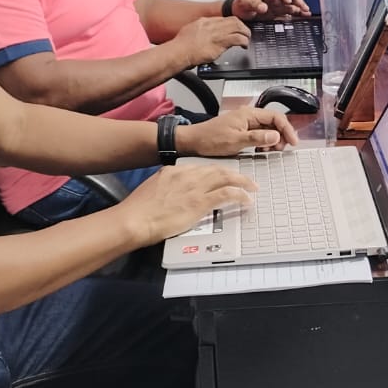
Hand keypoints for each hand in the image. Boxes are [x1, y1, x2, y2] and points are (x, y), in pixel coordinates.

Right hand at [118, 164, 256, 244]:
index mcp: (174, 171)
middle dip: (234, 174)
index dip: (217, 172)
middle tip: (247, 180)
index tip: (224, 177)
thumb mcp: (154, 190)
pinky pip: (227, 194)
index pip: (202, 168)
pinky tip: (247, 200)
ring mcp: (195, 187)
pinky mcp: (200, 202)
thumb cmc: (139, 210)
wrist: (135, 219)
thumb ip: (168, 189)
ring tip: (252, 187)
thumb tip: (176, 195)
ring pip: (226, 178)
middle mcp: (187, 175)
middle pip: (218, 169)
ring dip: (242, 182)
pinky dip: (240, 195)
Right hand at [175, 15, 249, 63]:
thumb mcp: (189, 32)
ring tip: (246, 39)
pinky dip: (244, 41)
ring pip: (238, 27)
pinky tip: (244, 46)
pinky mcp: (221, 42)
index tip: (235, 28)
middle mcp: (212, 25)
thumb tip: (202, 36)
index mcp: (204, 22)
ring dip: (245, 33)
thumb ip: (198, 32)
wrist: (179, 52)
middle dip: (242, 26)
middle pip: (233, 20)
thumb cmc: (181, 46)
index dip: (232, 24)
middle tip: (245, 33)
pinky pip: (238, 38)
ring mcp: (217, 33)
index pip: (223, 19)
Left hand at [180, 108, 298, 156]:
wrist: (194, 141)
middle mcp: (249, 116)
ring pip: (268, 129)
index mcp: (249, 114)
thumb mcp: (236, 141)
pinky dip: (264, 142)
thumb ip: (257, 138)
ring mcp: (246, 123)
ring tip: (271, 150)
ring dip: (273, 140)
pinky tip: (261, 149)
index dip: (287, 129)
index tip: (292, 142)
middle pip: (274, 122)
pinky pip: (259, 134)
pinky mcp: (242, 130)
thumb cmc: (211, 139)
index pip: (276, 117)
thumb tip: (276, 136)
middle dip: (281, 135)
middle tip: (281, 149)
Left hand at [229, 0, 308, 20]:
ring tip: (306, 10)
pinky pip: (291, 9)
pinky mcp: (280, 10)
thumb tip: (263, 7)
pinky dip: (298, 11)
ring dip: (300, 4)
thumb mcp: (244, 3)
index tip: (287, 1)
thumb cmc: (241, 5)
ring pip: (293, 0)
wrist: (240, 12)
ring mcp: (278, 2)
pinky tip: (304, 14)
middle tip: (302, 5)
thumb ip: (254, 4)